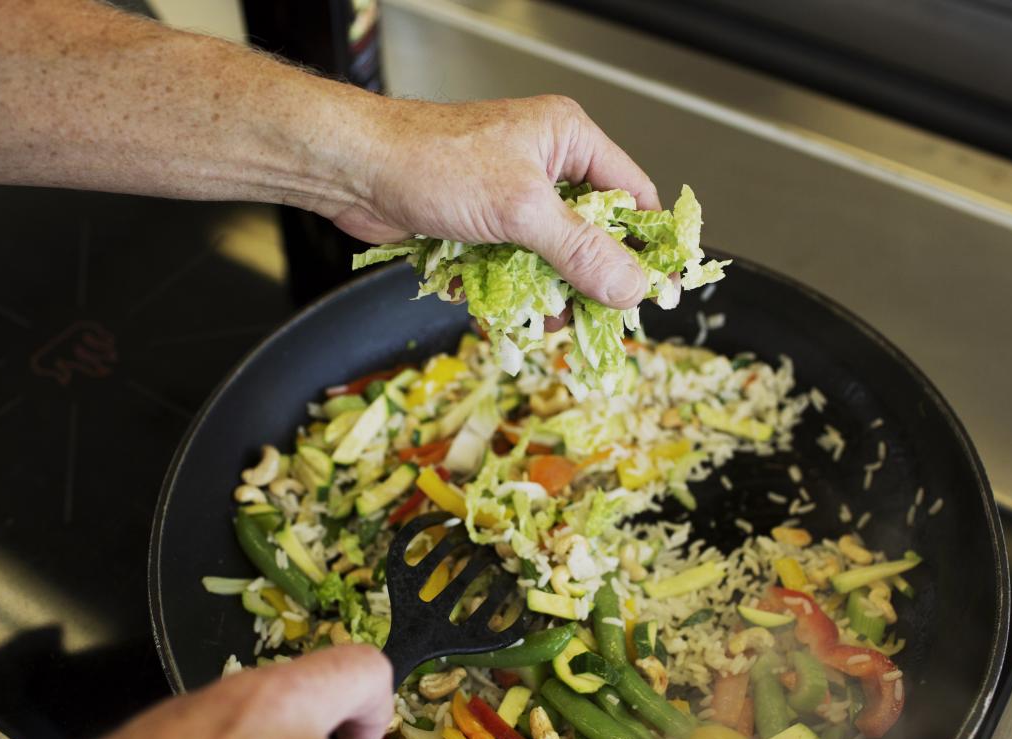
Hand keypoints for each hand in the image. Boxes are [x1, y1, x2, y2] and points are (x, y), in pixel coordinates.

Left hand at [323, 95, 660, 319]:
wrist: (354, 170)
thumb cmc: (431, 162)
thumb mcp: (520, 209)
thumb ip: (579, 250)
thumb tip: (630, 287)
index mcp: (567, 140)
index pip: (632, 195)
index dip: (647, 244)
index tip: (657, 290)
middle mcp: (545, 166)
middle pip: (594, 235)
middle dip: (591, 280)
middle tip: (595, 319)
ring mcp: (513, 198)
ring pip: (553, 259)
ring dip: (548, 294)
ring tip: (545, 324)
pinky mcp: (484, 227)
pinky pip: (515, 268)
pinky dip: (511, 292)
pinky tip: (502, 309)